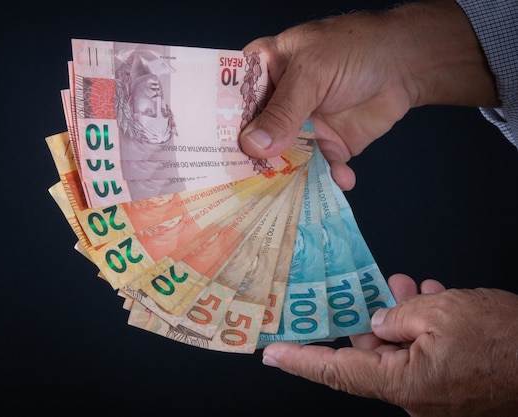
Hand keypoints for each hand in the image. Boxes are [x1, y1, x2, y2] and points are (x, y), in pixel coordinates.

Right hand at [239, 0, 497, 190]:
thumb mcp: (312, 73)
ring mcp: (300, 126)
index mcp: (263, 73)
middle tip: (238, 184)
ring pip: (282, 158)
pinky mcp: (326, 144)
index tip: (206, 153)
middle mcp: (276, 103)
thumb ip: (284, 110)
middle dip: (248, 160)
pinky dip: (329, 178)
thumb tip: (253, 146)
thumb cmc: (354, 50)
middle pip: (252, 137)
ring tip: (281, 196)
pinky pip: (320, 168)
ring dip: (283, 176)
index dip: (216, 126)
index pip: (229, 101)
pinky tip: (340, 180)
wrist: (406, 64)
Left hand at [261, 274, 517, 416]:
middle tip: (364, 289)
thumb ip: (399, 315)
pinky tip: (428, 299)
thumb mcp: (443, 311)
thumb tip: (380, 321)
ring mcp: (434, 395)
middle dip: (365, 319)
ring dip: (397, 317)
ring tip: (404, 286)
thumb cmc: (507, 340)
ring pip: (398, 351)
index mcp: (404, 383)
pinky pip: (423, 356)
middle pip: (369, 356)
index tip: (272, 355)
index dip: (301, 361)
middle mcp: (414, 396)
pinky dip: (420, 329)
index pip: (337, 371)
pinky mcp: (453, 388)